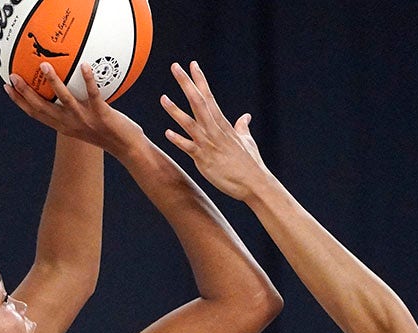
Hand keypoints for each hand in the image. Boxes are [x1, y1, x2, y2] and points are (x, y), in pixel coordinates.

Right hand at [5, 62, 143, 154]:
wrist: (128, 149)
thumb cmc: (109, 134)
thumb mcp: (86, 122)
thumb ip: (75, 109)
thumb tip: (71, 87)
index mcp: (64, 126)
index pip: (36, 114)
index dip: (20, 101)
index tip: (7, 87)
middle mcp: (70, 124)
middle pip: (42, 107)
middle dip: (26, 92)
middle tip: (13, 76)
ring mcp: (85, 119)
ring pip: (65, 100)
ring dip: (54, 82)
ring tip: (45, 65)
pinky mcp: (102, 115)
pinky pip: (93, 94)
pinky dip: (88, 80)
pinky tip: (84, 65)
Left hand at [161, 61, 270, 201]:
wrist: (253, 183)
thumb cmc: (250, 164)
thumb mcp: (247, 141)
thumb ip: (242, 127)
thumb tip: (245, 117)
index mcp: (223, 124)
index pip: (209, 97)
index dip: (200, 80)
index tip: (193, 65)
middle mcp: (214, 131)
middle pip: (198, 102)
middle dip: (186, 84)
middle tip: (175, 67)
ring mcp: (209, 144)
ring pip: (190, 123)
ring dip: (176, 111)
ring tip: (163, 98)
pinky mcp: (204, 160)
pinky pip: (189, 148)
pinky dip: (178, 140)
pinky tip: (167, 132)